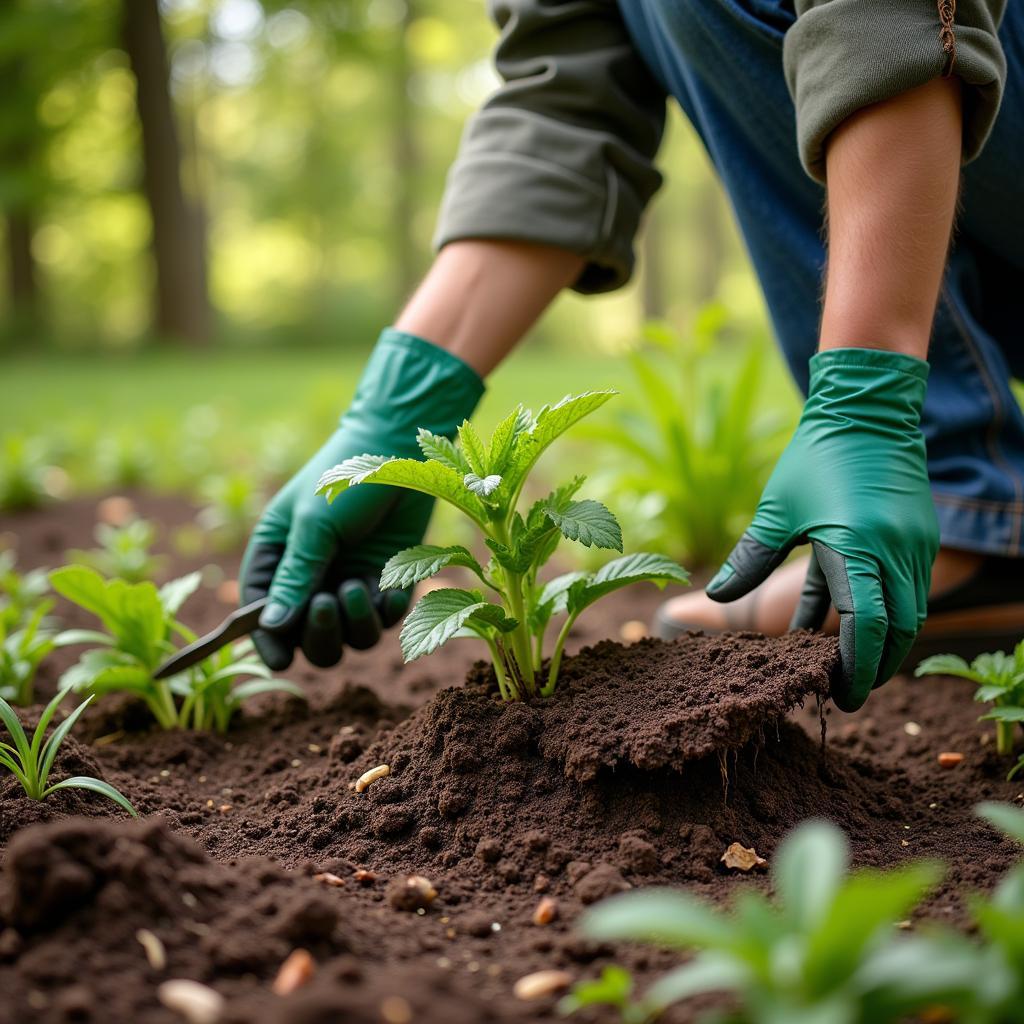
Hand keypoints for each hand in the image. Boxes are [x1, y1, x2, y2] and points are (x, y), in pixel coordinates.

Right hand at [241, 330, 482, 669]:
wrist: (399, 450)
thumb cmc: (345, 478)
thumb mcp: (315, 525)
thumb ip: (296, 576)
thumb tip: (271, 626)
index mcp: (276, 559)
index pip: (261, 615)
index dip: (268, 641)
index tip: (280, 658)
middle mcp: (310, 578)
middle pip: (306, 638)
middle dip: (316, 633)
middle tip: (328, 601)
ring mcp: (348, 581)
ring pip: (347, 637)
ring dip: (352, 624)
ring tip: (358, 587)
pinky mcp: (386, 580)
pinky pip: (383, 621)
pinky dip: (386, 614)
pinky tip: (391, 590)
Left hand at [706, 348, 937, 710]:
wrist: (866, 409)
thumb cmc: (816, 456)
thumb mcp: (777, 509)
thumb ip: (749, 556)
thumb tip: (715, 597)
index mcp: (860, 545)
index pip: (869, 626)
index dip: (856, 667)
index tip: (841, 696)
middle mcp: (897, 551)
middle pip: (897, 631)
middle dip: (873, 667)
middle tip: (843, 692)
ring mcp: (912, 545)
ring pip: (905, 613)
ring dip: (877, 643)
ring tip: (839, 665)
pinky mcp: (913, 538)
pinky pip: (901, 589)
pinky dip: (878, 612)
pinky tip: (837, 621)